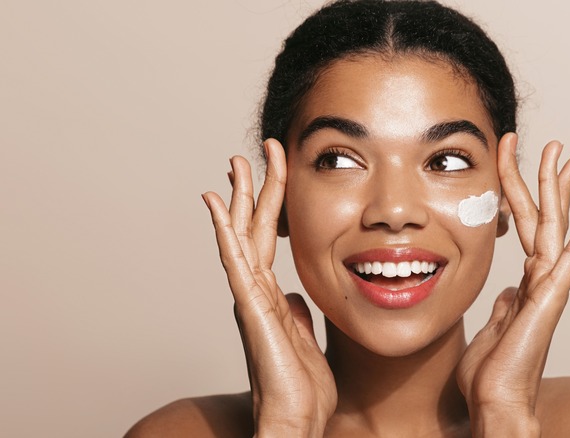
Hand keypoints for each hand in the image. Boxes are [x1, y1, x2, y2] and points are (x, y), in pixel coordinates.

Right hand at [201, 140, 336, 437]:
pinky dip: (224, 231)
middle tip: (253, 151)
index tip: (274, 170)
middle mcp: (255, 290)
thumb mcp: (304, 336)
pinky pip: (235, 261)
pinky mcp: (250, 308)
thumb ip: (296, 311)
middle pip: (253, 228)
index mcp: (269, 294)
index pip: (268, 237)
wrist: (297, 419)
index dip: (271, 203)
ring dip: (239, 197)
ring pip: (241, 236)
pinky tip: (217, 204)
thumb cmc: (301, 386)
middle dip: (255, 187)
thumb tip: (294, 291)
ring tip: (235, 163)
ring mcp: (250, 297)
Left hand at [456, 136, 569, 436]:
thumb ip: (506, 306)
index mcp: (526, 283)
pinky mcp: (551, 299)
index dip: (519, 194)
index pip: (525, 227)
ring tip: (567, 154)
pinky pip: (568, 256)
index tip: (517, 166)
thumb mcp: (492, 328)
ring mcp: (549, 287)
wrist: (496, 402)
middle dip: (545, 178)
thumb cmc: (492, 373)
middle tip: (552, 144)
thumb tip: (511, 290)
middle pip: (544, 217)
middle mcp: (542, 279)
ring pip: (555, 226)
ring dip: (559, 189)